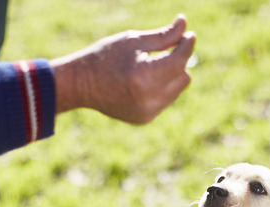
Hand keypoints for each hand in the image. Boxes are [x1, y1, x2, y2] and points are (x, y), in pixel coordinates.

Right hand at [50, 14, 195, 123]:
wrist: (80, 85)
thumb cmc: (105, 57)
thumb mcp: (133, 41)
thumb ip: (163, 36)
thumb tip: (185, 25)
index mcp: (144, 77)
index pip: (179, 61)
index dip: (186, 46)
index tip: (189, 35)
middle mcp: (149, 99)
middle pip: (183, 76)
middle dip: (178, 61)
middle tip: (165, 49)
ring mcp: (147, 112)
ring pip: (177, 89)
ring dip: (171, 75)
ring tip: (150, 65)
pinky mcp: (145, 119)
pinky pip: (166, 100)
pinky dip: (161, 88)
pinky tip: (143, 81)